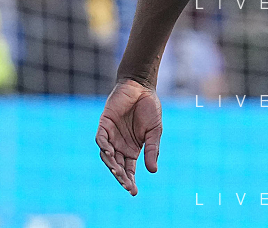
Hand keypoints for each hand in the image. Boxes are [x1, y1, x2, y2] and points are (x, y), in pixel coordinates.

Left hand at [96, 78, 162, 194]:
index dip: (129, 181)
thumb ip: (152, 150)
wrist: (141, 88)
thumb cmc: (149, 108)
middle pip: (117, 166)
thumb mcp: (155, 132)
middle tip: (126, 185)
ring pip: (107, 156)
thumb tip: (153, 171)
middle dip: (121, 177)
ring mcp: (110, 136)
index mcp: (132, 149)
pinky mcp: (104, 125)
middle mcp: (119, 146)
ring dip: (111, 164)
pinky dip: (104, 147)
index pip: (128, 169)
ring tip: (118, 172)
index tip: (133, 192)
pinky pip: (101, 139)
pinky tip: (110, 153)